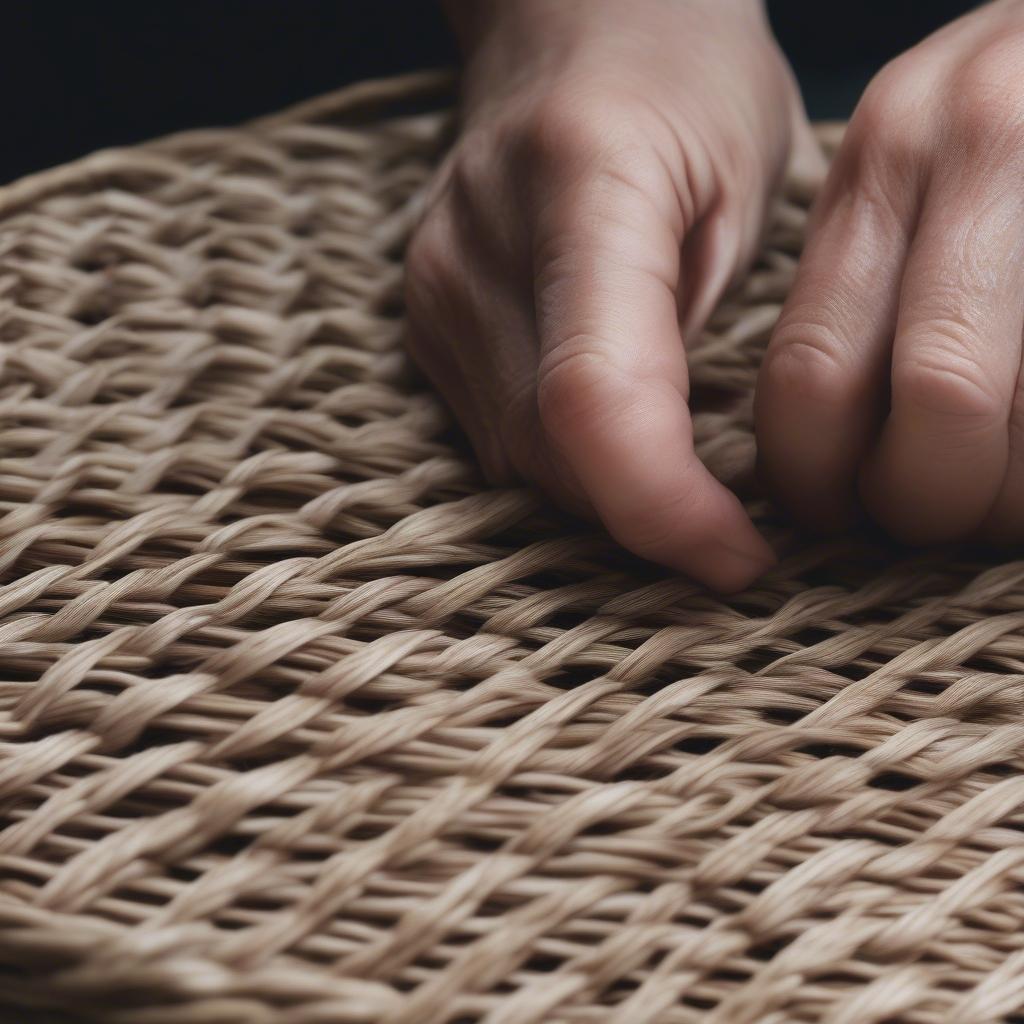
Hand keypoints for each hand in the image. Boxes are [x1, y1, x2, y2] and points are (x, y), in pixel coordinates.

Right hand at [406, 0, 813, 589]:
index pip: (594, 399)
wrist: (573, 26)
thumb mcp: (749, 180)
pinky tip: (615, 440)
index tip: (738, 557)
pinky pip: (496, 438)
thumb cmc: (687, 85)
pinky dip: (565, 465)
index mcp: (580, 184)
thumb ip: (704, 331)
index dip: (665, 506)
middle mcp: (480, 245)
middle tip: (730, 534)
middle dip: (645, 513)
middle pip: (551, 448)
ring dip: (605, 495)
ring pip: (517, 459)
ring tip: (680, 481)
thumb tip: (671, 472)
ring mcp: (435, 287)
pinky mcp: (423, 320)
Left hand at [757, 0, 1023, 544]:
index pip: (811, 372)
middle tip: (929, 507)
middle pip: (939, 401)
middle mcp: (985, 153)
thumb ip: (857, 288)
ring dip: (1003, 504)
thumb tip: (818, 451)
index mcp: (884, 160)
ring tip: (994, 485)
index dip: (813, 479)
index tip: (832, 510)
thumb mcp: (908, 170)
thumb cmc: (999, 130)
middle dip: (925, 499)